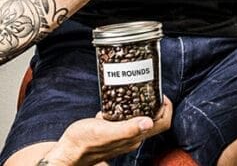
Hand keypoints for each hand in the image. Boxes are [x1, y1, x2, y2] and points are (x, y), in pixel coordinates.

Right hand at [44, 96, 171, 165]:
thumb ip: (127, 129)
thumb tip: (148, 123)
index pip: (163, 122)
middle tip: (147, 88)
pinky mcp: (113, 132)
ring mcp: (123, 136)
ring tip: (132, 92)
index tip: (159, 93)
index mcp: (134, 138)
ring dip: (140, 104)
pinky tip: (113, 104)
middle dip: (154, 102)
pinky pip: (125, 118)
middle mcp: (132, 138)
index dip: (166, 107)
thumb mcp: (105, 132)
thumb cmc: (82, 143)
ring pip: (140, 117)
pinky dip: (124, 108)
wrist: (66, 152)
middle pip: (154, 118)